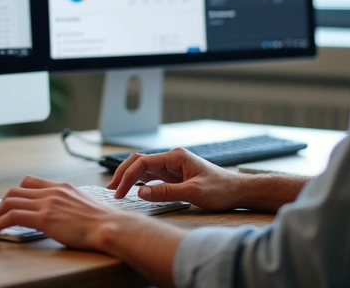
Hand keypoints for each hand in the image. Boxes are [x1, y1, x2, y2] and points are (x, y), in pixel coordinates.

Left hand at [0, 175, 125, 249]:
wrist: (111, 226)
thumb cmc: (103, 222)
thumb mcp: (84, 204)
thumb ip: (69, 204)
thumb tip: (63, 214)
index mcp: (61, 187)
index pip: (30, 181)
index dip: (16, 192)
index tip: (10, 203)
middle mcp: (52, 191)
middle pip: (15, 190)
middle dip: (1, 203)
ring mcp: (47, 203)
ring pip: (9, 201)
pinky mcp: (43, 218)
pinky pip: (12, 216)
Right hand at [107, 148, 246, 210]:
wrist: (238, 191)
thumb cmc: (221, 189)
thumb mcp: (193, 193)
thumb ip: (166, 192)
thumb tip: (140, 192)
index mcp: (175, 156)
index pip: (143, 162)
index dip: (128, 177)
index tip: (118, 193)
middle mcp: (172, 158)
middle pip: (139, 161)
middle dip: (123, 174)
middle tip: (111, 190)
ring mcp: (172, 167)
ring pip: (143, 168)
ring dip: (129, 178)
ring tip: (116, 190)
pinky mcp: (174, 176)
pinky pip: (151, 177)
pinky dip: (139, 183)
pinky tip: (132, 190)